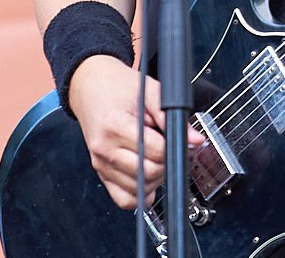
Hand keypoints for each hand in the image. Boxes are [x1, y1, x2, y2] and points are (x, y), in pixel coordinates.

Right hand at [67, 55, 206, 209]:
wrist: (90, 86)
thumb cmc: (117, 86)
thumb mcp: (149, 91)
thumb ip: (171, 116)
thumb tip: (194, 139)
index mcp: (116, 127)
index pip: (156, 152)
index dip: (173, 147)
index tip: (177, 139)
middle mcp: (105, 149)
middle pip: (148, 173)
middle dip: (166, 163)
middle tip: (169, 147)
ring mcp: (100, 164)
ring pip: (138, 190)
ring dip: (155, 179)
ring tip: (156, 157)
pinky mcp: (100, 172)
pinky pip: (123, 199)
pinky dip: (139, 194)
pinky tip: (147, 177)